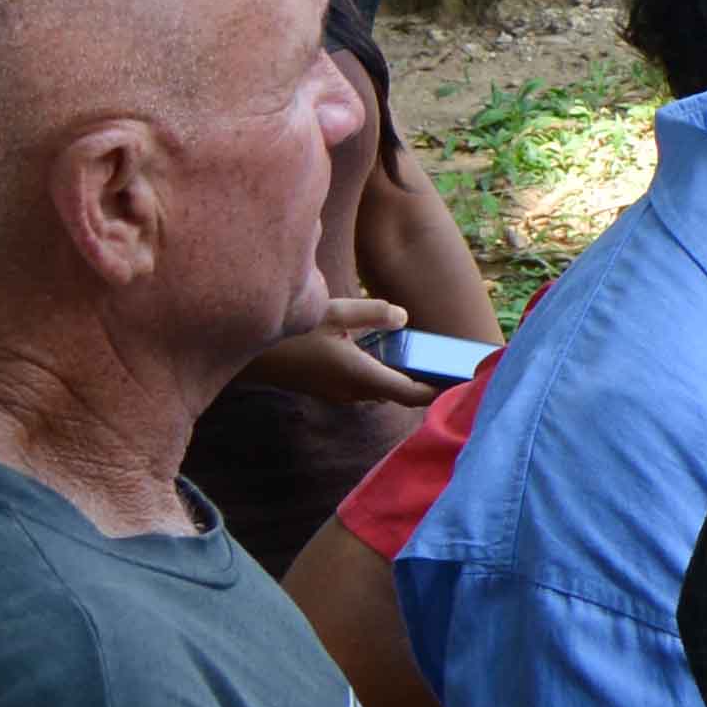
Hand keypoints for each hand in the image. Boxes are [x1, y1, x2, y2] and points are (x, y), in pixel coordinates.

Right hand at [239, 303, 440, 415]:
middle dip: (426, 382)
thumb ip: (372, 314)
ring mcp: (337, 393)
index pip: (412, 394)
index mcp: (360, 377)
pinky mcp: (325, 388)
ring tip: (428, 358)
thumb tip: (404, 318)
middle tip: (452, 365)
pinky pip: (364, 385)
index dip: (440, 390)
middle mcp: (352, 392)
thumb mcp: (332, 312)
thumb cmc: (286, 333)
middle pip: (400, 394)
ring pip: (381, 389)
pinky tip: (387, 353)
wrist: (241, 356)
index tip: (464, 382)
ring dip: (403, 378)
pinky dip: (383, 374)